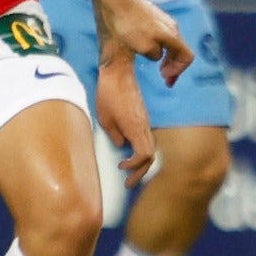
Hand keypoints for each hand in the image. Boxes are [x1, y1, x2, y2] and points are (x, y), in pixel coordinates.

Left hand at [96, 55, 154, 188]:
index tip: (121, 166)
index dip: (135, 166)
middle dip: (140, 171)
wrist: (118, 72)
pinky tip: (130, 153)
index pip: (145, 155)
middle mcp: (145, 126)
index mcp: (136, 128)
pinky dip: (141, 151)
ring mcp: (146, 121)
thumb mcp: (105, 118)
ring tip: (129, 172)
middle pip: (151, 155)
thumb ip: (114, 135)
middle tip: (128, 182)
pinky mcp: (143, 117)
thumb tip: (122, 145)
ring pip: (151, 147)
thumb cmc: (108, 94)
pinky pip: (147, 139)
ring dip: (141, 162)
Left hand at [101, 0, 192, 85]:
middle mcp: (172, 27)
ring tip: (157, 66)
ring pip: (171, 43)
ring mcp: (163, 20)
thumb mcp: (143, 47)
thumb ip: (155, 55)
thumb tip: (157, 55)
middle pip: (180, 50)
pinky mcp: (153, 17)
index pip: (187, 56)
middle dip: (174, 66)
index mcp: (172, 35)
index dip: (179, 70)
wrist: (117, 0)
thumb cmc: (129, 25)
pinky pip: (163, 36)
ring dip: (166, 57)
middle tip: (163, 77)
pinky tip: (147, 50)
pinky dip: (160, 47)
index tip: (164, 77)